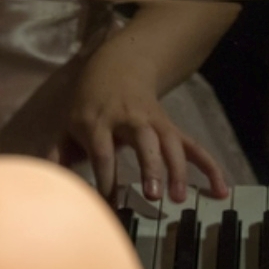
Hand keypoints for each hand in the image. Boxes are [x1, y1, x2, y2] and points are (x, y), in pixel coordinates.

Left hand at [0, 47, 228, 203]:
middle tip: (155, 195)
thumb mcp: (69, 123)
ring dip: (177, 170)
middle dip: (151, 168)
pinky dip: (210, 168)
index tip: (110, 203)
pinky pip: (194, 148)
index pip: (103, 152)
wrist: (119, 66)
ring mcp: (154, 123)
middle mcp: (129, 120)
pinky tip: (221, 190)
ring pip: (171, 145)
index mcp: (98, 121)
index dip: (107, 177)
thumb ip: (58, 153)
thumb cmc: (88, 104)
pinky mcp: (171, 128)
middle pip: (144, 143)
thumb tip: (47, 182)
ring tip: (178, 198)